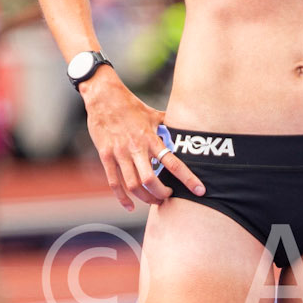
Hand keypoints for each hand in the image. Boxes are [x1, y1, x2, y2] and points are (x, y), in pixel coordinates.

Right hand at [81, 68, 204, 209]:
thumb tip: (185, 125)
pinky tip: (130, 206)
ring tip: (153, 200)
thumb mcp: (153, 114)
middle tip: (167, 196)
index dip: (188, 179)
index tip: (199, 190)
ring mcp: (119, 153)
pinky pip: (114, 183)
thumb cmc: (130, 104)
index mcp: (151, 138)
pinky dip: (122, 198)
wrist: (103, 96)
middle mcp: (136, 148)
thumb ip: (168, 123)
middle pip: (151, 181)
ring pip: (133, 185)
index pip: (173, 163)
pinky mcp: (105, 156)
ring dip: (146, 198)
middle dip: (162, 194)